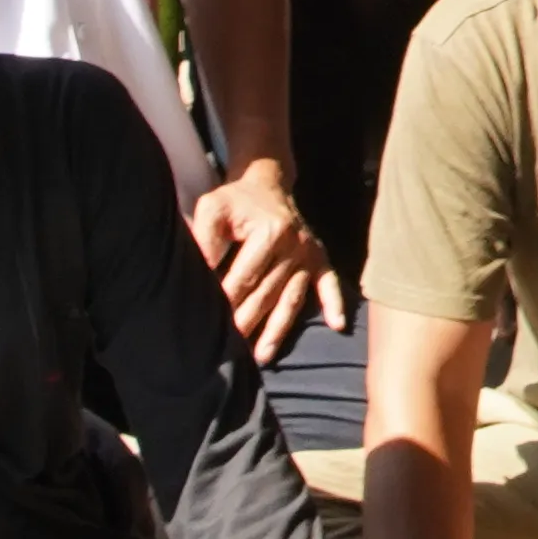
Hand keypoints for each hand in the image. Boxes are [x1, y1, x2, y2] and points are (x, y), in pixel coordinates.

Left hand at [193, 160, 336, 359]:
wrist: (266, 182)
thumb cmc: (234, 199)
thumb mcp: (212, 208)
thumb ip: (205, 239)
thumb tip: (200, 273)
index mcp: (271, 232)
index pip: (246, 276)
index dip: (226, 300)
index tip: (210, 322)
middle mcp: (295, 244)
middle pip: (268, 293)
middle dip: (247, 322)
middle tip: (229, 352)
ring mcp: (309, 253)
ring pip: (292, 298)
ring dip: (278, 329)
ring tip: (262, 356)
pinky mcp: (319, 257)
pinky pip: (328, 283)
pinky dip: (334, 303)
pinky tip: (337, 325)